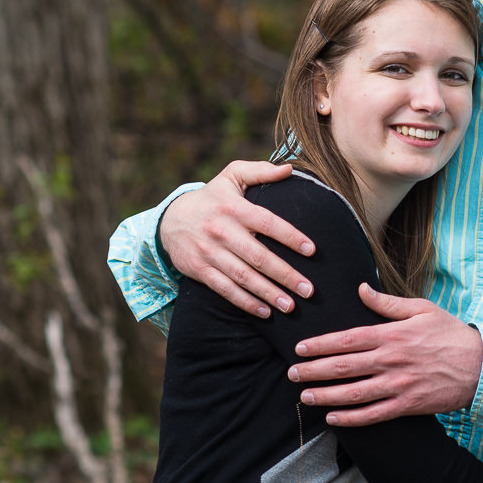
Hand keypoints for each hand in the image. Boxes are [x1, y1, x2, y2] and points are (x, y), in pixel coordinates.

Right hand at [159, 160, 315, 318]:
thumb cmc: (213, 198)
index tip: (312, 250)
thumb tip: (290, 169)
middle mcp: (222, 231)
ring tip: (291, 306)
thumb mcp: (232, 176)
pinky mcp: (200, 270)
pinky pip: (225, 290)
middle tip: (309, 289)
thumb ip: (260, 171)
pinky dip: (245, 302)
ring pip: (243, 277)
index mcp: (234, 208)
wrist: (170, 220)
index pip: (267, 222)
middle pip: (258, 256)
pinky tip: (265, 312)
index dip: (290, 236)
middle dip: (285, 275)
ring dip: (268, 293)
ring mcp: (210, 252)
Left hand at [288, 284, 482, 424]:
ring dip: (326, 395)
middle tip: (292, 374)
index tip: (300, 348)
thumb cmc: (450, 334)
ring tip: (305, 396)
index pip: (347, 339)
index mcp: (391, 335)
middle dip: (314, 371)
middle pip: (344, 367)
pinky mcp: (407, 405)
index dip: (320, 344)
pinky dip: (352, 418)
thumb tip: (361, 289)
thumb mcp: (421, 309)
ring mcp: (398, 385)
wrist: (481, 366)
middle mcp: (390, 360)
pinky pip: (373, 414)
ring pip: (354, 393)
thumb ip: (387, 303)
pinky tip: (334, 418)